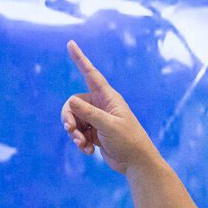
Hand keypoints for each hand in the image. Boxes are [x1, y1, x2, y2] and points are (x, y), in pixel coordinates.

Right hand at [60, 40, 160, 175]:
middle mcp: (102, 106)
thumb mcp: (108, 126)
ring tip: (82, 145)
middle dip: (69, 117)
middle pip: (74, 103)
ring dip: (75, 133)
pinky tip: (87, 151)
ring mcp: (98, 119)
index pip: (91, 74)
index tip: (71, 43)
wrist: (137, 164)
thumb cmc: (129, 142)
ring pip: (75, 119)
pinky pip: (80, 132)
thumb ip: (89, 113)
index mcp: (108, 98)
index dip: (80, 59)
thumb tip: (70, 102)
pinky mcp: (96, 133)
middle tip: (70, 130)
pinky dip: (80, 141)